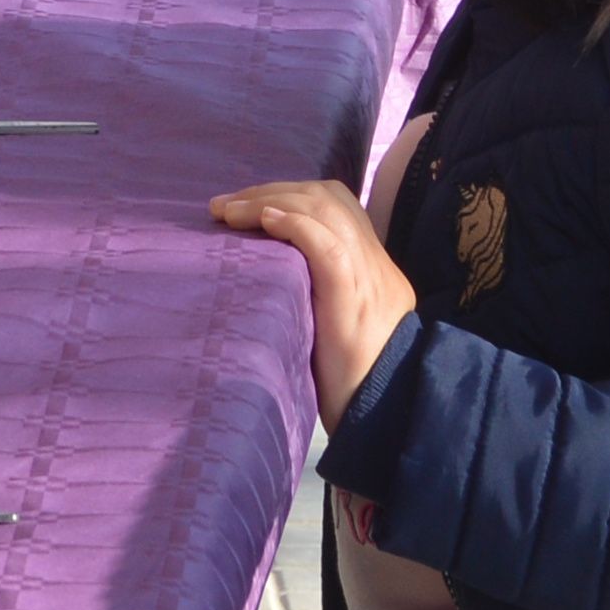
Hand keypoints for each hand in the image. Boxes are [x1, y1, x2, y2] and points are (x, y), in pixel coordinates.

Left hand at [208, 177, 419, 422]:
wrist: (383, 417)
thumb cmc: (351, 385)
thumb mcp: (335, 328)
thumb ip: (317, 295)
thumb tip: (268, 276)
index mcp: (374, 270)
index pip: (338, 206)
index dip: (292, 195)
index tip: (246, 206)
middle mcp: (376, 265)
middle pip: (329, 198)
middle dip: (272, 191)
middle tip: (225, 206)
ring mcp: (368, 278)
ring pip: (325, 210)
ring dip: (270, 201)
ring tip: (228, 212)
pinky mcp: (354, 297)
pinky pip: (327, 244)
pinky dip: (293, 222)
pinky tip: (263, 220)